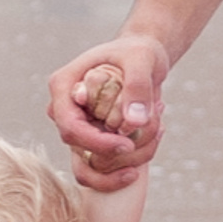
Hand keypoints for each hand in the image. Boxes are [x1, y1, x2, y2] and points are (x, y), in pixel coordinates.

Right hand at [47, 30, 166, 192]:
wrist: (142, 60)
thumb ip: (138, 85)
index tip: (128, 145)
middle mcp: (64, 111)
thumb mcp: (142, 58)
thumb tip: (134, 123)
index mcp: (64, 87)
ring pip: (94, 167)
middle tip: (155, 129)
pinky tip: (153, 138)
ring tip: (159, 128)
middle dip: (119, 154)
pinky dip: (132, 162)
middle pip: (81, 152)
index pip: (71, 128)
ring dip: (130, 160)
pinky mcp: (91, 142)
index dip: (98, 143)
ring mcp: (77, 129)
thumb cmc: (138, 52)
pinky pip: (104, 169)